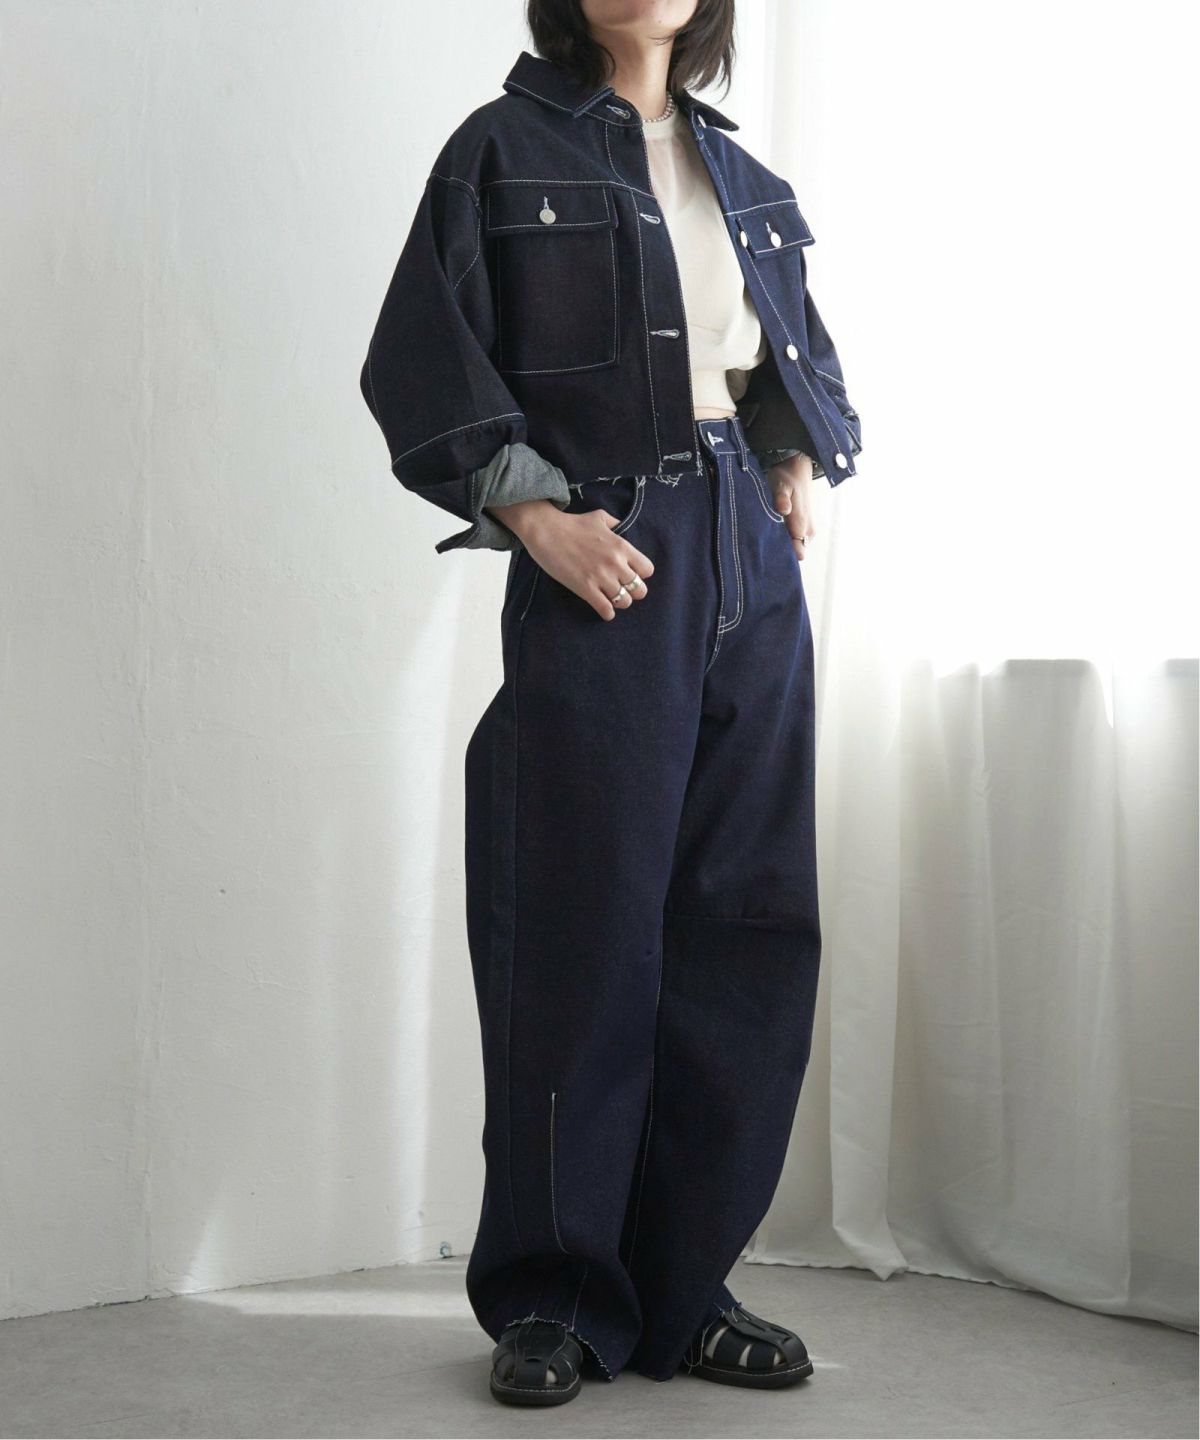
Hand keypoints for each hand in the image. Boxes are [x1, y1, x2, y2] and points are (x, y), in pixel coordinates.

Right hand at [489, 498, 654, 620]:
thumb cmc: (572, 523)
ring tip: (611, 599)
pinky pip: (606, 609)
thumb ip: (615, 524)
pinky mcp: (585, 588)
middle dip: (633, 592)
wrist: (546, 530)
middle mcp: (615, 563)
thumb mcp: (600, 517)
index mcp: (621, 546)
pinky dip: (607, 613)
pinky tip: (604, 609)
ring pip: (625, 602)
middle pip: (640, 590)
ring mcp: (601, 577)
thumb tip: (621, 529)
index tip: (631, 574)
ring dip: (620, 603)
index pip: (647, 570)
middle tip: (622, 589)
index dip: (641, 574)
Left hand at [767, 453, 816, 562]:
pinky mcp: (803, 529)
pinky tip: (770, 533)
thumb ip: (781, 499)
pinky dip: (782, 539)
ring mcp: (806, 531)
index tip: (766, 550)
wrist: (797, 468)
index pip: (796, 553)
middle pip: (795, 554)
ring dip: (780, 545)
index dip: (782, 554)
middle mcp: (808, 531)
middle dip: (779, 551)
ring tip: (764, 537)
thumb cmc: (786, 478)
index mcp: (803, 523)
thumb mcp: (780, 485)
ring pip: (794, 548)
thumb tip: (784, 509)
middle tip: (760, 544)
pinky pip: (793, 542)